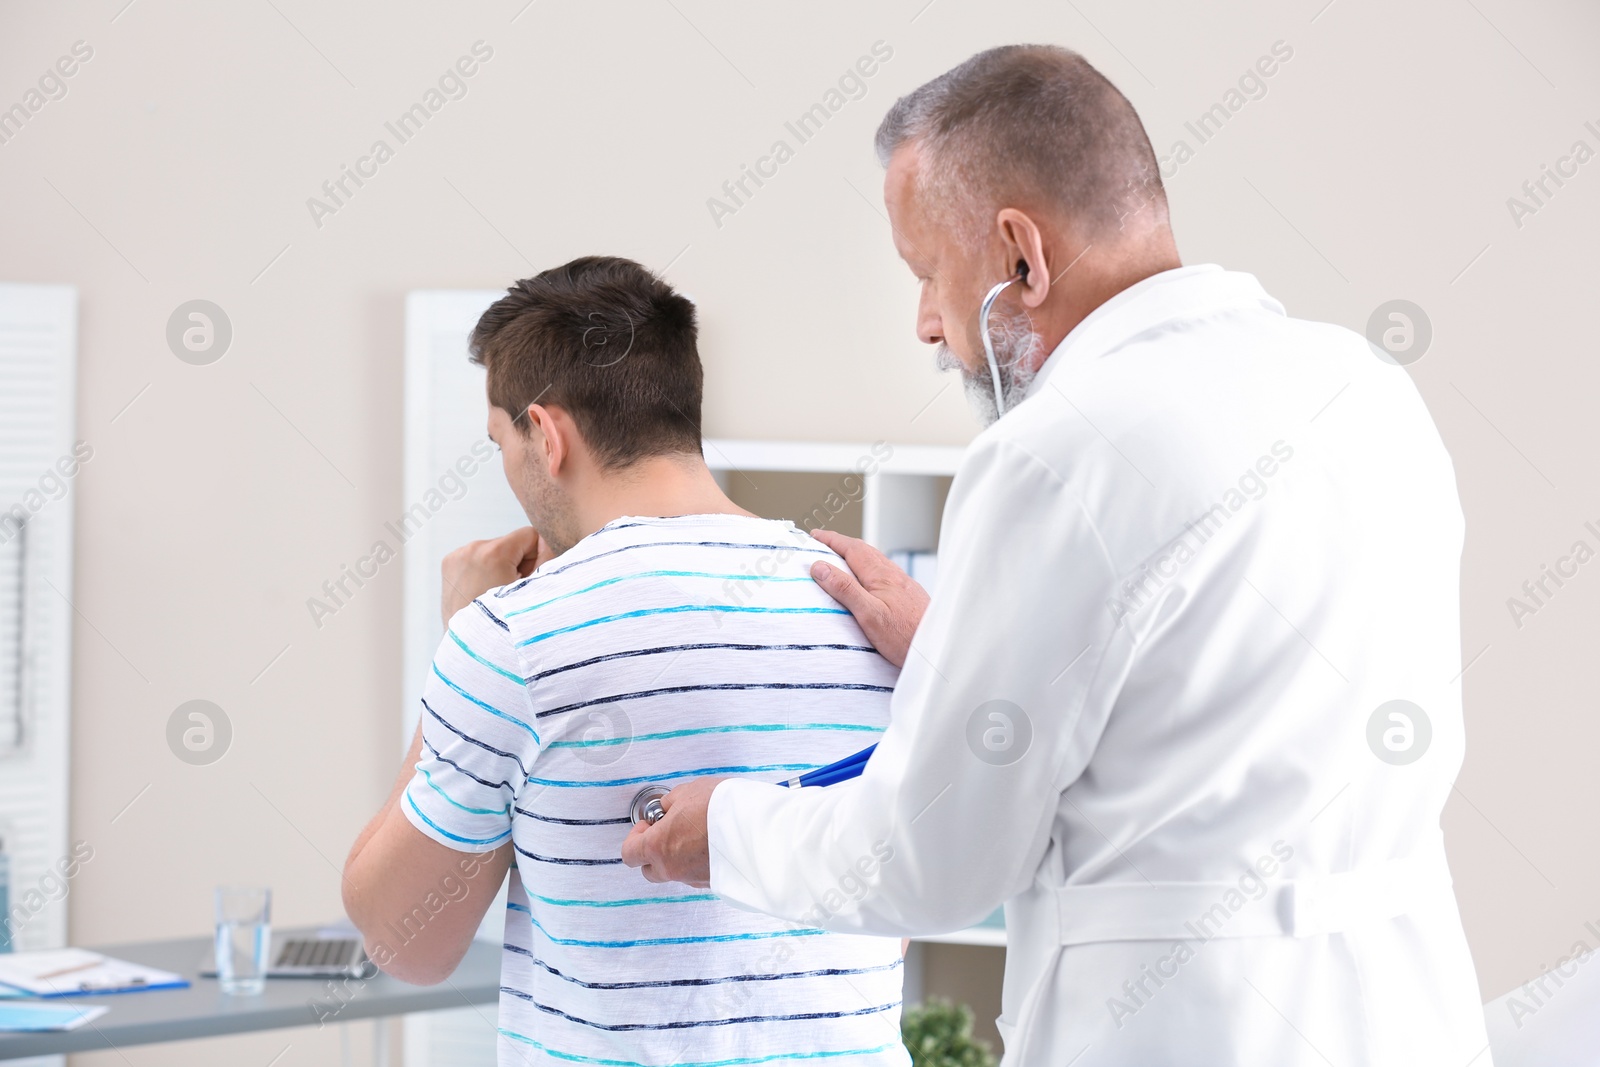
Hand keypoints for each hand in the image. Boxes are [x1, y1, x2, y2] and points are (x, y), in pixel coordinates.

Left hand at [440, 527, 553, 624]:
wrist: (473, 652)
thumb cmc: (504, 627)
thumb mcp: (536, 592)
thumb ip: (547, 558)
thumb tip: (544, 541)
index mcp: (492, 554)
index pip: (529, 535)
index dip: (536, 559)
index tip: (527, 582)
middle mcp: (470, 551)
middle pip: (510, 545)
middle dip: (516, 564)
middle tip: (512, 594)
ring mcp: (456, 558)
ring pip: (494, 552)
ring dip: (500, 569)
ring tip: (497, 597)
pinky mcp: (448, 566)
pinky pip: (477, 559)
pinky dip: (484, 572)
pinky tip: (483, 594)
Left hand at [620, 776, 726, 887]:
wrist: (755, 828)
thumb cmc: (720, 809)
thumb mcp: (686, 792)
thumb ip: (669, 803)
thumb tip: (667, 808)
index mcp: (657, 846)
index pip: (629, 853)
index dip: (634, 837)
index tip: (647, 824)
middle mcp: (672, 868)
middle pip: (648, 870)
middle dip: (652, 852)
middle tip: (665, 832)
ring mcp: (692, 878)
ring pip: (674, 872)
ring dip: (676, 857)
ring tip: (693, 835)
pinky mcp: (712, 882)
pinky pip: (695, 874)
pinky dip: (696, 862)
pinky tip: (708, 844)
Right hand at [808, 529, 929, 667]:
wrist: (937, 650)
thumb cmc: (905, 637)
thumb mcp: (869, 615)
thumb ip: (845, 589)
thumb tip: (820, 566)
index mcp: (881, 575)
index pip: (852, 549)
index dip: (832, 540)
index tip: (815, 535)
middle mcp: (894, 575)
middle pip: (865, 551)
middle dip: (842, 545)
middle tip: (823, 543)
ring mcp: (904, 585)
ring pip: (876, 562)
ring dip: (856, 556)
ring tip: (841, 560)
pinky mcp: (910, 597)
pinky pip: (884, 574)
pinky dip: (868, 569)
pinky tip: (869, 582)